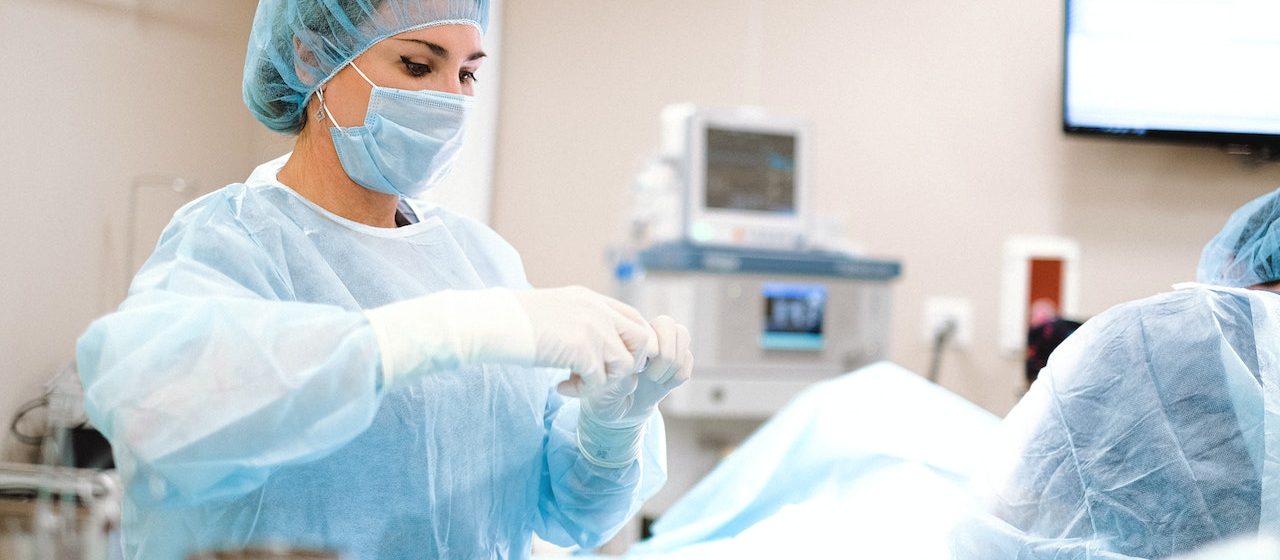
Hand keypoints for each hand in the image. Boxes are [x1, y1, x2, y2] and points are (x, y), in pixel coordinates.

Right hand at [513, 286, 657, 386]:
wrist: (496, 322)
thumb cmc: (516, 321)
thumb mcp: (557, 310)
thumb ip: (581, 320)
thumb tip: (595, 343)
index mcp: (593, 299)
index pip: (635, 318)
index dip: (632, 343)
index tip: (611, 360)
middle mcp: (599, 311)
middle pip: (643, 340)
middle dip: (628, 363)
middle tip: (603, 374)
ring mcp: (593, 329)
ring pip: (625, 365)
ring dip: (604, 381)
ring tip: (576, 382)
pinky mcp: (582, 350)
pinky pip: (599, 382)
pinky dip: (581, 391)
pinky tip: (561, 387)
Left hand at [560, 315, 692, 426]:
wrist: (614, 416)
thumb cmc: (601, 398)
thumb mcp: (601, 390)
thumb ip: (617, 380)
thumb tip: (636, 375)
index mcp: (624, 337)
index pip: (646, 326)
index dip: (648, 349)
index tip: (636, 370)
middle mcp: (644, 337)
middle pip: (669, 324)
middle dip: (665, 354)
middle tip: (650, 375)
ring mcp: (661, 349)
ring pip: (683, 335)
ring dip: (674, 363)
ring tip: (656, 380)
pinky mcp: (674, 365)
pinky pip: (689, 359)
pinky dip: (679, 375)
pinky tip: (663, 386)